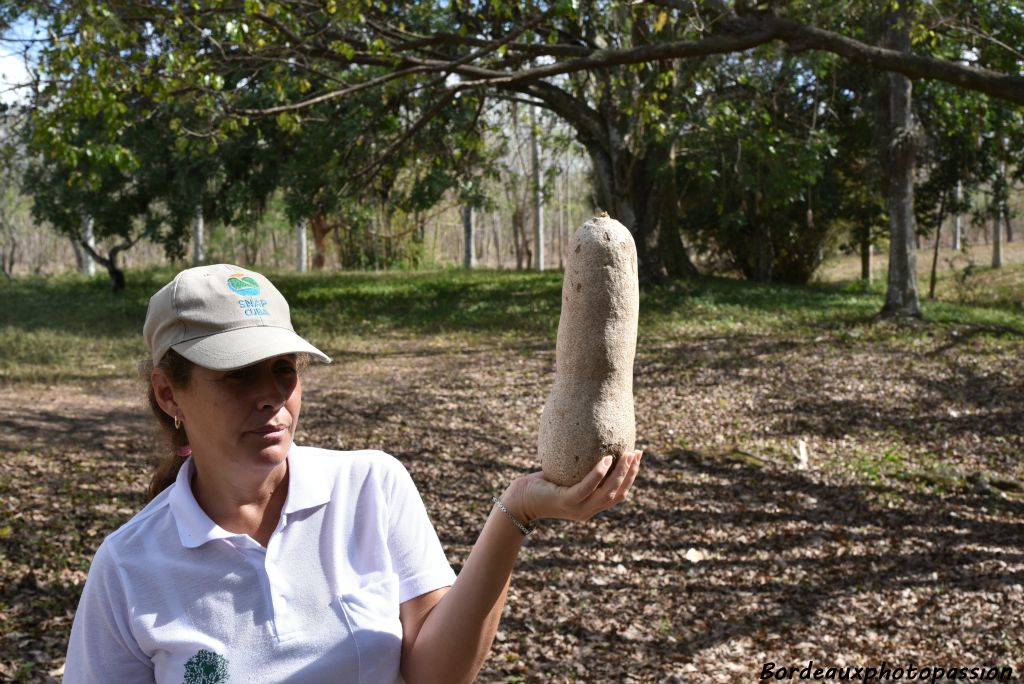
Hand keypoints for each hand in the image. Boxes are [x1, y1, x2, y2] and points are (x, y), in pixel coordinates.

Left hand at [502, 450, 641, 523]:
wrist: (519, 502)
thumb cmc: (539, 486)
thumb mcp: (564, 477)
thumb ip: (579, 468)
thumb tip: (590, 441)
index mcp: (590, 506)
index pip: (618, 494)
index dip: (630, 477)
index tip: (637, 457)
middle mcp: (587, 511)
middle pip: (618, 494)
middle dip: (630, 473)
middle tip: (637, 453)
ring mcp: (577, 508)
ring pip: (607, 493)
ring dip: (620, 474)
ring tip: (627, 455)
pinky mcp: (565, 501)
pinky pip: (586, 487)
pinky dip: (598, 474)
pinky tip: (606, 460)